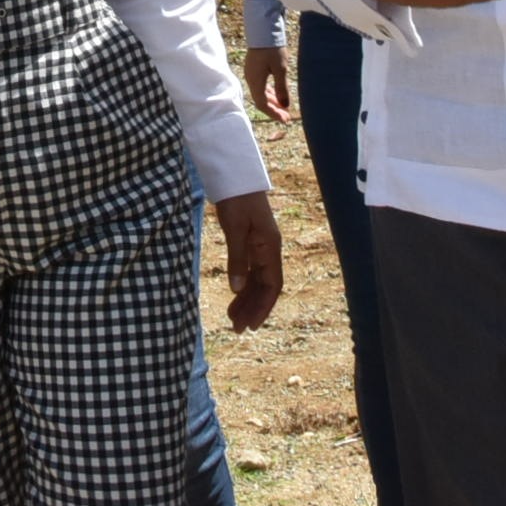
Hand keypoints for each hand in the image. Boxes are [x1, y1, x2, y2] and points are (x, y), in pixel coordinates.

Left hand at [214, 189, 283, 329]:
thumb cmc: (237, 199)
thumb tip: (236, 289)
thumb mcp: (234, 229)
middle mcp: (269, 250)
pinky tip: (235, 297)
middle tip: (237, 328)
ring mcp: (261, 247)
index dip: (263, 307)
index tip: (252, 325)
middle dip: (253, 309)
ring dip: (247, 300)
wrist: (237, 176)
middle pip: (265, 288)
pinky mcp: (251, 243)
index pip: (272, 286)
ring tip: (233, 318)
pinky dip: (243, 286)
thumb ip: (237, 259)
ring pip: (257, 281)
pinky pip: (250, 271)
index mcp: (270, 248)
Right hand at [242, 45, 293, 122]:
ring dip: (271, 101)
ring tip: (283, 107)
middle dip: (273, 109)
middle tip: (286, 117)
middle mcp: (250, 79)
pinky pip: (260, 86)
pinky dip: (268, 92)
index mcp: (255, 81)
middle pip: (260, 100)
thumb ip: (282, 88)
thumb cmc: (273, 49)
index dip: (273, 114)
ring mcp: (251, 74)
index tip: (285, 119)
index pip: (262, 104)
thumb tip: (285, 106)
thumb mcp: (281, 69)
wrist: (263, 30)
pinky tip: (276, 94)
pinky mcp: (253, 68)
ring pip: (260, 93)